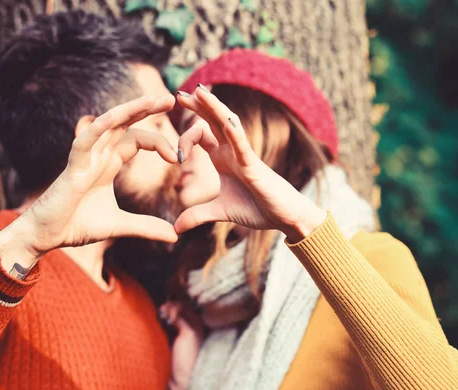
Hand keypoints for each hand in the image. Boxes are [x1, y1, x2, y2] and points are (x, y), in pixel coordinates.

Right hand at [0, 96, 178, 271]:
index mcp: (109, 163)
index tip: (178, 157)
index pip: (137, 140)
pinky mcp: (72, 165)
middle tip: (171, 98)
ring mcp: (85, 156)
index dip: (159, 143)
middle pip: (125, 123)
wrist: (47, 236)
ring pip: (108, 124)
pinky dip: (99, 126)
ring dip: (129, 110)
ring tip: (151, 99)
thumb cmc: (76, 225)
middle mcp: (98, 154)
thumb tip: (175, 237)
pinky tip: (116, 116)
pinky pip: (86, 139)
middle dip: (146, 109)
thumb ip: (146, 227)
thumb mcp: (119, 225)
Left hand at [160, 301, 203, 389]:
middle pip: (184, 305)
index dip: (171, 308)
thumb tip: (157, 316)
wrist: (181, 384)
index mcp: (194, 331)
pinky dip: (171, 311)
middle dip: (169, 305)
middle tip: (159, 313)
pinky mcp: (191, 331)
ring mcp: (196, 328)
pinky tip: (165, 319)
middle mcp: (198, 328)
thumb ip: (167, 331)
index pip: (184, 311)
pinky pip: (180, 312)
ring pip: (183, 305)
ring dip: (170, 306)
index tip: (159, 314)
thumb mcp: (169, 344)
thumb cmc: (173, 367)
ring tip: (161, 314)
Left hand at [175, 87, 326, 241]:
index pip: (200, 135)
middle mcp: (231, 151)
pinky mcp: (254, 166)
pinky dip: (234, 133)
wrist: (283, 218)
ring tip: (200, 92)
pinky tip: (225, 120)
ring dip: (213, 108)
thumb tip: (175, 228)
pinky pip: (243, 146)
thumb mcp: (220, 212)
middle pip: (212, 121)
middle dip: (197, 106)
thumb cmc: (257, 208)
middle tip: (179, 93)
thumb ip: (197, 215)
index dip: (184, 139)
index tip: (174, 157)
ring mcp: (243, 155)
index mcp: (222, 158)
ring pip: (227, 124)